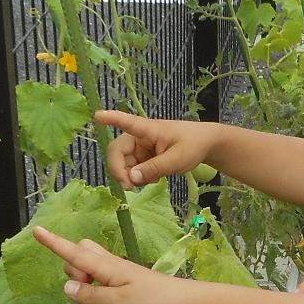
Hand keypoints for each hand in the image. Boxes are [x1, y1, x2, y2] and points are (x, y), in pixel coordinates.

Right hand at [31, 225, 187, 303]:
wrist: (180, 301)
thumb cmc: (151, 302)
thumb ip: (90, 295)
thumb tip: (66, 287)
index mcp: (106, 266)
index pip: (74, 253)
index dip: (54, 243)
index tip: (36, 230)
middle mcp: (109, 263)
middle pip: (79, 251)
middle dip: (71, 267)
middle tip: (87, 290)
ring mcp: (116, 269)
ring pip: (88, 262)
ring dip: (83, 277)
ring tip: (100, 297)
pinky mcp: (122, 277)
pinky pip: (98, 272)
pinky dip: (93, 282)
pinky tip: (105, 297)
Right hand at [98, 109, 216, 187]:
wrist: (205, 145)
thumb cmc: (193, 145)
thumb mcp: (177, 159)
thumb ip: (155, 168)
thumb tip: (131, 178)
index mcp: (147, 129)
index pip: (127, 122)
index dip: (111, 118)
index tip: (98, 115)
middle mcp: (138, 137)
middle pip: (116, 152)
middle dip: (119, 170)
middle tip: (130, 187)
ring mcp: (139, 148)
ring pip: (123, 164)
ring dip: (129, 177)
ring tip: (147, 183)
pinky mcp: (142, 158)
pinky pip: (131, 169)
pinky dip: (137, 178)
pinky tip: (151, 179)